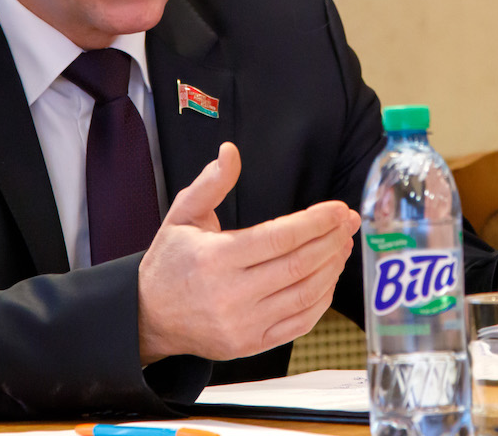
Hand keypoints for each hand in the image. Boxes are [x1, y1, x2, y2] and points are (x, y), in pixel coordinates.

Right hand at [137, 142, 361, 364]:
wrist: (149, 316)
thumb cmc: (169, 262)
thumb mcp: (182, 215)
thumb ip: (211, 183)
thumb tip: (230, 152)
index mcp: (215, 259)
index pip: (278, 238)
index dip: (314, 222)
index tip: (337, 209)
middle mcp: (231, 295)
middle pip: (298, 266)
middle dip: (331, 241)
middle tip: (348, 222)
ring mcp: (243, 324)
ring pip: (304, 295)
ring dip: (331, 268)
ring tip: (342, 245)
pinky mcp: (251, 345)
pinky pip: (299, 323)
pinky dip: (321, 300)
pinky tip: (327, 277)